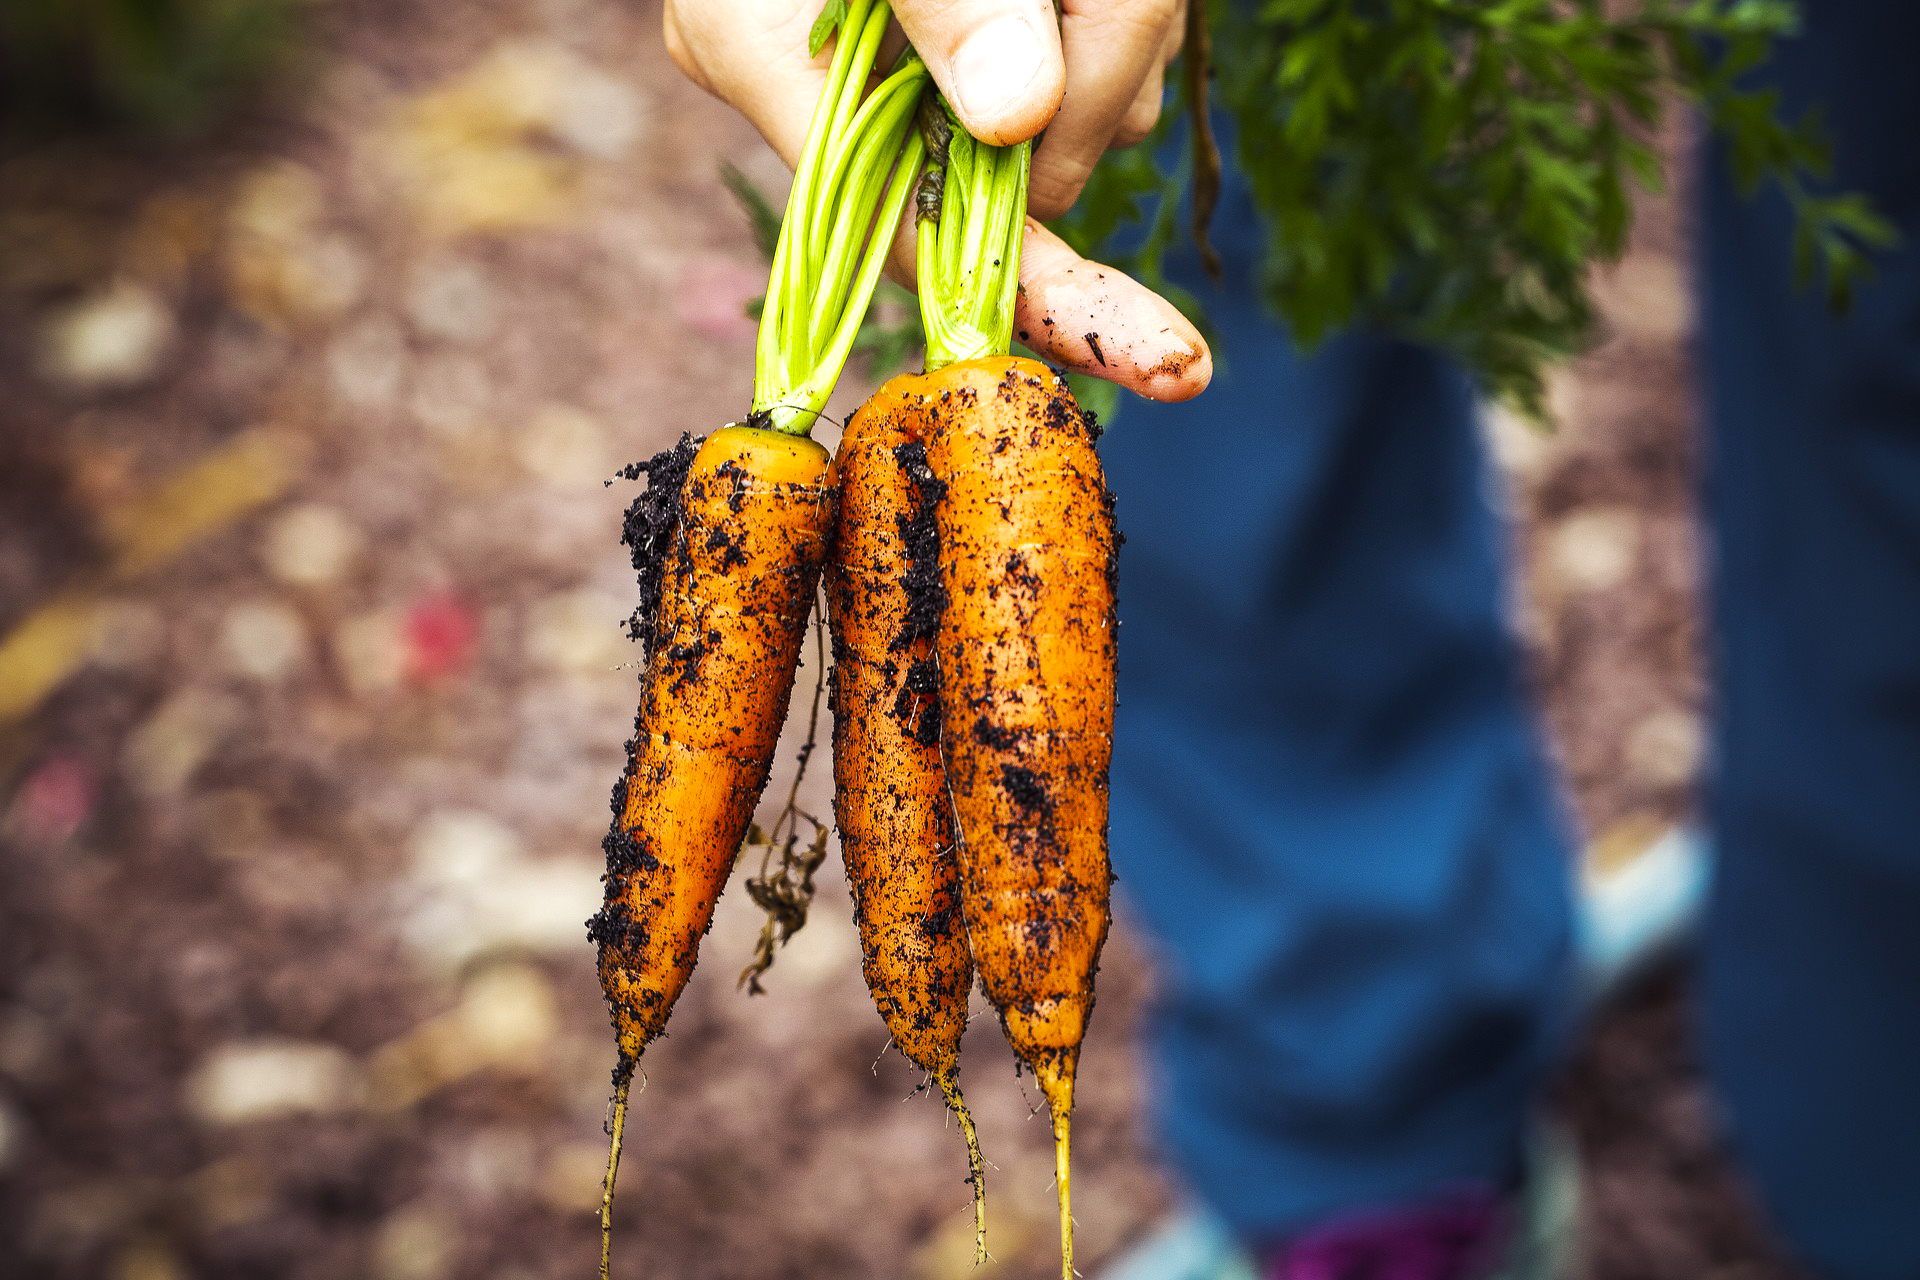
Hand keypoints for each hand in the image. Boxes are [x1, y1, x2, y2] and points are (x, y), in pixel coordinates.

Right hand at [666, 0, 1209, 401]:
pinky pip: (1094, 57)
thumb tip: (1018, 119)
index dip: (1046, 300)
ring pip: (1083, 109)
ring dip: (1124, 21)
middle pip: (1027, 169)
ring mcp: (914, 63)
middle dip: (1105, 74)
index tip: (1167, 359)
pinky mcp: (982, 35)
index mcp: (768, 58)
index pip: (918, 236)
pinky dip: (1121, 8)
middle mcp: (837, 84)